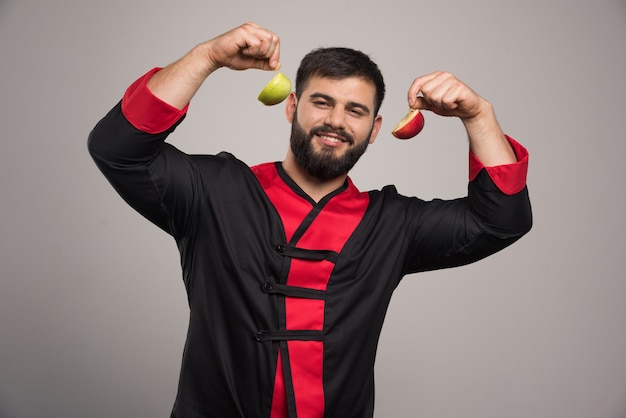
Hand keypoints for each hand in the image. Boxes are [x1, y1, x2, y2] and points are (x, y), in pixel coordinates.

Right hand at [146, 22, 280, 109]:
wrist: (215, 57)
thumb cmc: (231, 57)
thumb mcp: (252, 62)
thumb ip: (264, 63)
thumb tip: (277, 66)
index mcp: (257, 32)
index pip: (275, 39)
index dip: (276, 53)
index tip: (272, 65)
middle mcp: (253, 27)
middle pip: (274, 39)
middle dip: (269, 53)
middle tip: (256, 58)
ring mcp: (248, 28)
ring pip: (268, 40)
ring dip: (260, 52)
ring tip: (248, 53)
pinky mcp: (243, 32)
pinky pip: (257, 43)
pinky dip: (252, 51)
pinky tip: (243, 51)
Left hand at [407, 71, 516, 165]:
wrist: (469, 110)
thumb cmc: (451, 105)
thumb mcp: (432, 105)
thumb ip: (421, 102)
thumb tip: (411, 103)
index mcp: (436, 77)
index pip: (418, 82)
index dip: (412, 92)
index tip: (410, 103)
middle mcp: (444, 76)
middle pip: (426, 91)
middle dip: (432, 102)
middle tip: (442, 102)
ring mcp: (452, 80)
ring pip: (435, 97)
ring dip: (441, 105)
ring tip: (450, 103)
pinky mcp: (459, 87)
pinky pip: (446, 101)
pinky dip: (449, 107)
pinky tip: (455, 104)